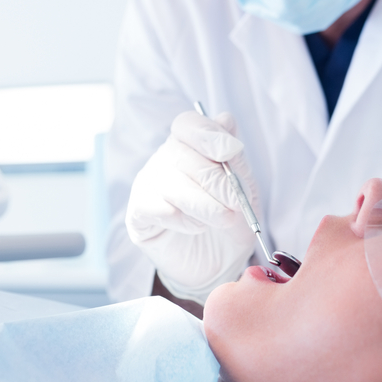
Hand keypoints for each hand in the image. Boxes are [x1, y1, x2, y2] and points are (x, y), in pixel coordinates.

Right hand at [126, 110, 259, 303]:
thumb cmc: (230, 220)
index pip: (188, 124)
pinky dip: (182, 218)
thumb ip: (234, 157)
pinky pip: (155, 207)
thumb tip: (224, 119)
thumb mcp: (243, 189)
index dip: (207, 134)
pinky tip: (196, 227)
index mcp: (191, 145)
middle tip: (236, 204)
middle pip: (183, 154)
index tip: (230, 151)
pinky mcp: (138, 212)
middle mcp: (166, 158)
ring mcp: (148, 183)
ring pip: (171, 182)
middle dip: (216, 181)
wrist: (219, 262)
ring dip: (204, 204)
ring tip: (223, 219)